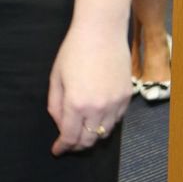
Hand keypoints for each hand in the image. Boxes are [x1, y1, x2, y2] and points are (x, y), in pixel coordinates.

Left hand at [47, 21, 131, 156]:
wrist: (102, 31)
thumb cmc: (74, 50)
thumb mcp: (56, 77)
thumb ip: (55, 105)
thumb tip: (60, 125)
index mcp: (76, 103)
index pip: (70, 137)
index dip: (63, 147)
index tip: (57, 151)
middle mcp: (98, 107)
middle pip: (88, 140)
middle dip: (77, 146)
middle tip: (68, 144)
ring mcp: (115, 103)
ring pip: (104, 133)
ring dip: (92, 136)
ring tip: (82, 131)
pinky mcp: (126, 96)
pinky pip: (116, 119)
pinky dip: (105, 123)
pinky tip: (97, 117)